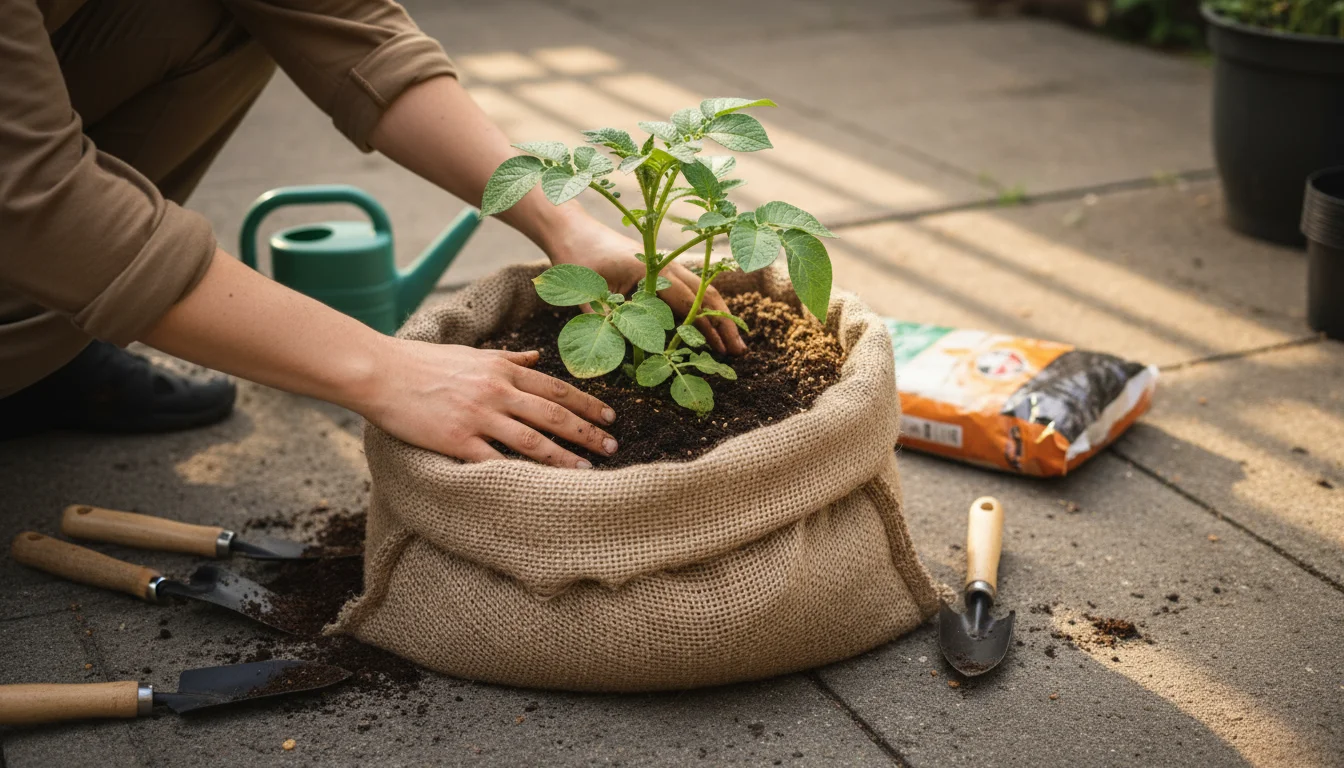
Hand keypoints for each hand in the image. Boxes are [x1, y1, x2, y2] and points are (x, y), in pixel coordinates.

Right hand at [361, 339, 618, 467]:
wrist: (380, 372)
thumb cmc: (422, 362)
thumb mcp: (471, 353)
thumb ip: (507, 357)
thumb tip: (536, 356)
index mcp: (501, 369)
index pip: (555, 387)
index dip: (586, 404)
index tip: (610, 418)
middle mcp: (496, 391)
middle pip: (553, 414)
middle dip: (587, 433)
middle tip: (612, 448)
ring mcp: (478, 416)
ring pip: (533, 440)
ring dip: (565, 458)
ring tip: (588, 472)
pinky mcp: (457, 440)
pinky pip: (496, 461)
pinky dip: (521, 475)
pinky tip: (540, 487)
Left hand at [547, 218, 747, 355]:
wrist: (570, 230)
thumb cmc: (576, 261)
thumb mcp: (588, 297)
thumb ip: (609, 325)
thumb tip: (630, 360)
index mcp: (649, 269)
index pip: (688, 301)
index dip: (708, 327)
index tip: (723, 350)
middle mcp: (664, 264)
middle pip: (704, 294)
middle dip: (723, 324)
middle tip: (738, 352)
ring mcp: (664, 264)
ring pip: (700, 291)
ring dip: (716, 316)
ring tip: (729, 343)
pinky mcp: (658, 268)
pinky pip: (687, 289)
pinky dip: (700, 308)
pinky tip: (706, 327)